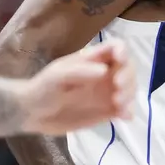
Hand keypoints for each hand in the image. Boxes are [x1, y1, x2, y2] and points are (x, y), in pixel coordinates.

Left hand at [21, 40, 135, 134]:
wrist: (34, 113)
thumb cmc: (43, 88)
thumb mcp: (57, 76)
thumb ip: (79, 72)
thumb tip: (104, 71)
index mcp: (93, 59)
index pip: (116, 47)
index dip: (122, 51)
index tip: (119, 61)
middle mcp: (104, 73)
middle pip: (128, 68)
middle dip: (128, 76)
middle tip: (118, 87)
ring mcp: (107, 92)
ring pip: (130, 88)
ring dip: (130, 94)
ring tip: (118, 104)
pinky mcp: (107, 111)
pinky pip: (124, 109)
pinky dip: (129, 111)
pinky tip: (124, 116)